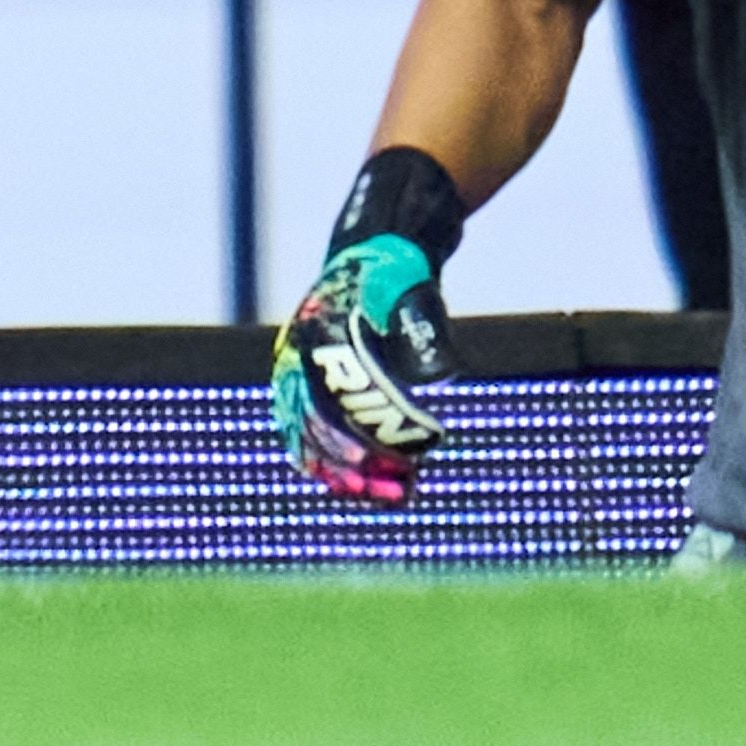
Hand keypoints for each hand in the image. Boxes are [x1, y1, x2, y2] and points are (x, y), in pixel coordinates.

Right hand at [270, 233, 458, 505]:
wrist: (374, 250)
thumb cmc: (397, 271)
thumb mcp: (413, 290)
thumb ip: (424, 327)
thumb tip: (445, 375)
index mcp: (319, 334)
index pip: (333, 397)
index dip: (357, 432)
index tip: (389, 460)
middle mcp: (300, 359)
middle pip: (320, 426)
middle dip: (357, 463)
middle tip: (400, 489)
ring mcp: (301, 375)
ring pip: (313, 438)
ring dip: (349, 472)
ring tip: (394, 494)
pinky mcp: (313, 387)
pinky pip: (313, 435)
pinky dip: (338, 464)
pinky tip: (370, 487)